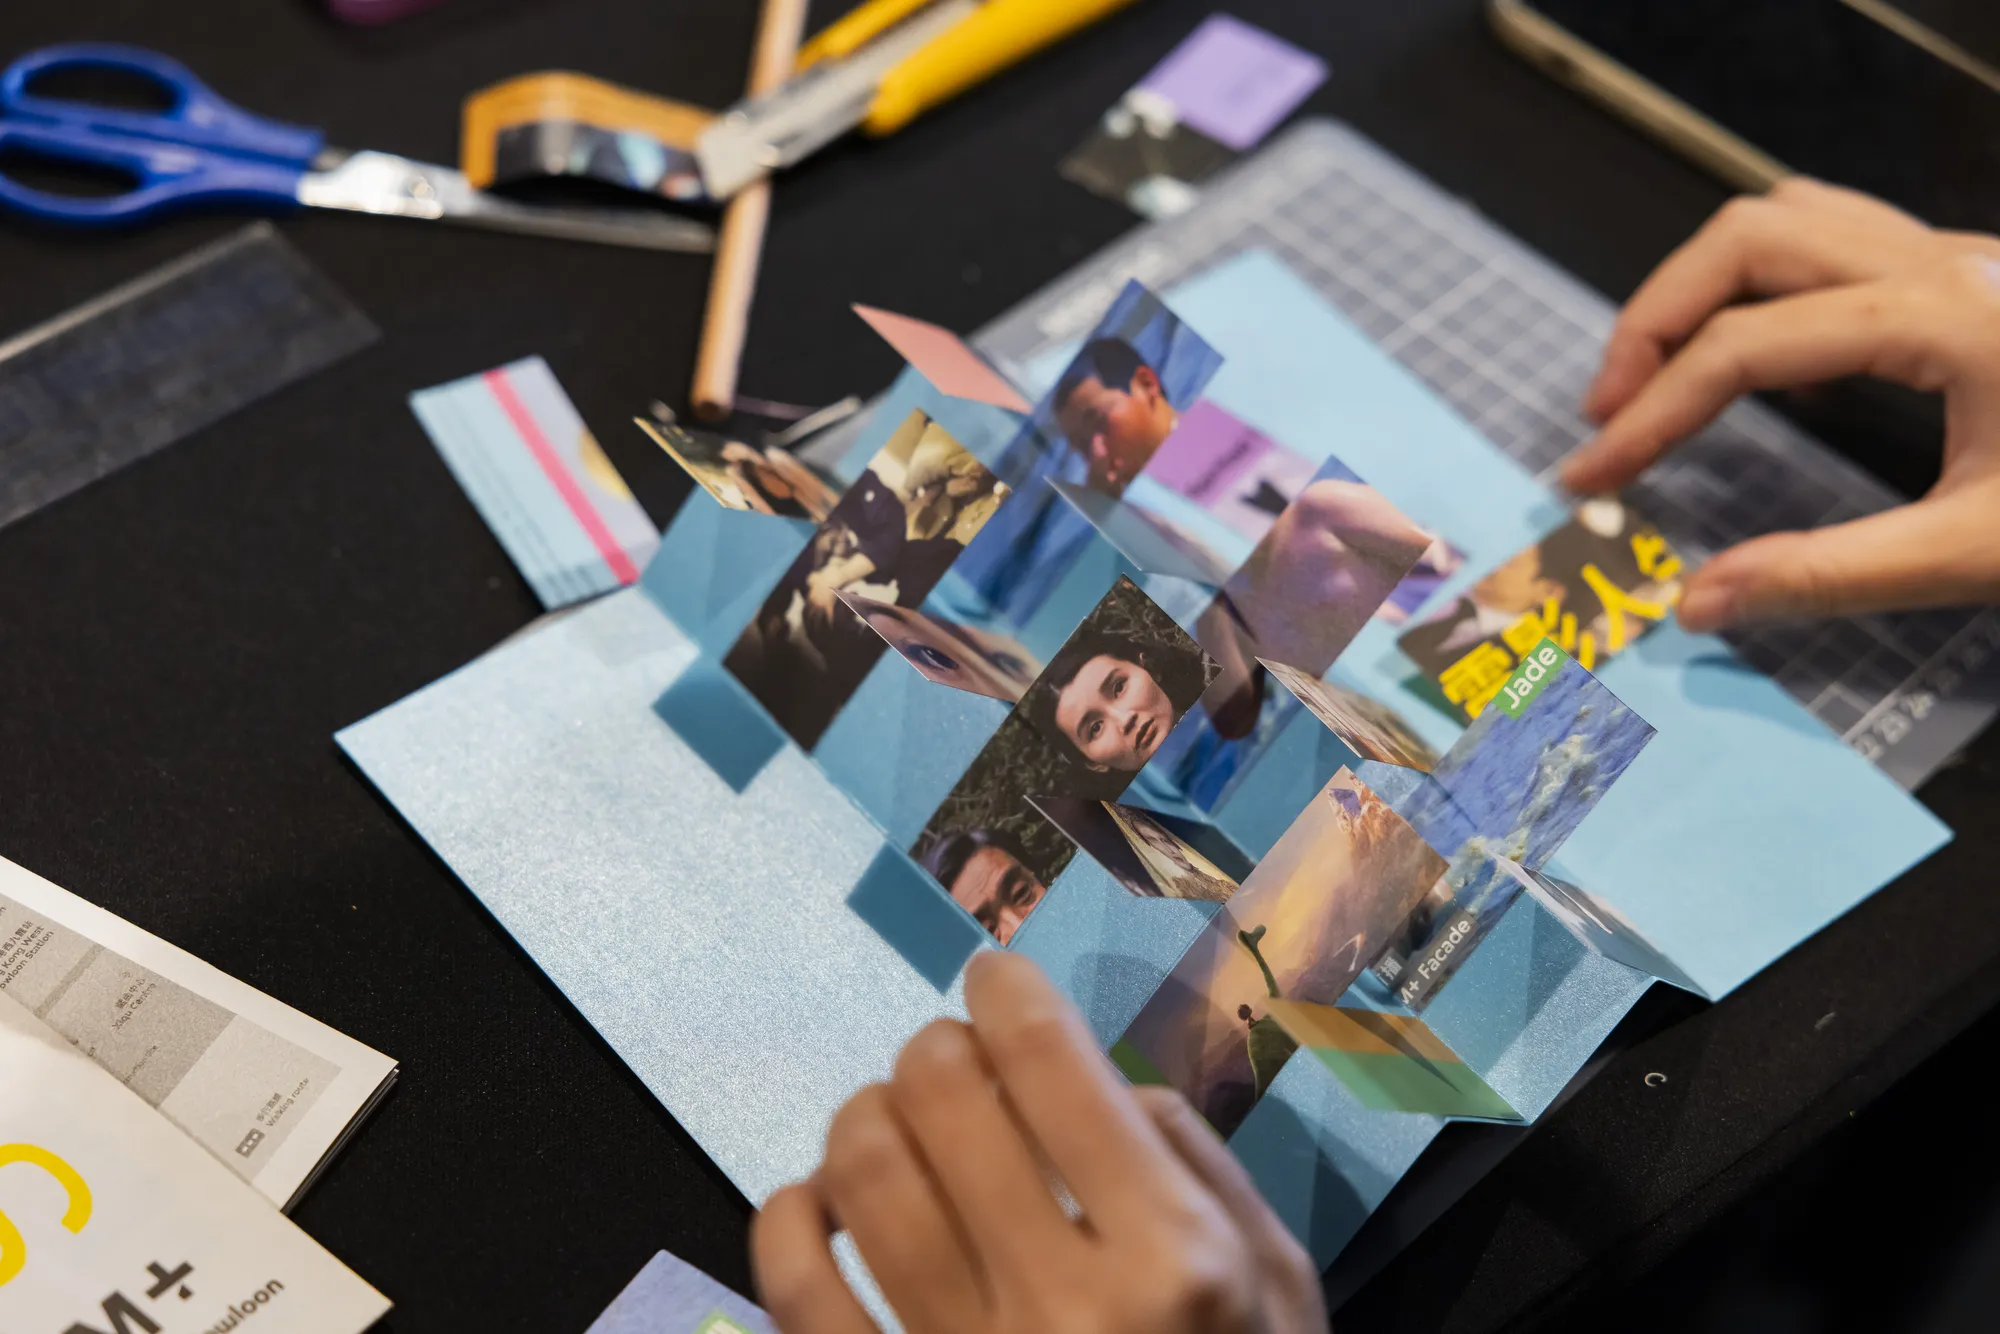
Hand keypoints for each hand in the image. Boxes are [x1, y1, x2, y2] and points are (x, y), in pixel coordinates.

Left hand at [751, 953, 1327, 1333]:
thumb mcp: (1281, 1288)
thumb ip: (1200, 1167)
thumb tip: (1099, 1083)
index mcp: (1170, 1255)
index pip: (1053, 1062)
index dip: (1008, 991)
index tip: (994, 979)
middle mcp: (1061, 1302)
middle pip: (942, 1095)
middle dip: (937, 1047)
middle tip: (951, 1058)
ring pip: (861, 1173)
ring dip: (863, 1115)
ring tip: (889, 1122)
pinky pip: (797, 1294)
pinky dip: (787, 1220)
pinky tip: (815, 1203)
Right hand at [1561, 177, 1999, 630]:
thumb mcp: (1982, 555)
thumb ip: (1829, 577)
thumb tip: (1696, 605)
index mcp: (1942, 320)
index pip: (1744, 347)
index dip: (1648, 414)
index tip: (1588, 477)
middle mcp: (1946, 261)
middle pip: (1750, 236)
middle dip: (1657, 318)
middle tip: (1611, 413)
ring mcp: (1965, 255)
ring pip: (1795, 215)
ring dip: (1707, 284)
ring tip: (1664, 375)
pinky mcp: (1977, 275)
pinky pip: (1840, 240)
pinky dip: (1768, 284)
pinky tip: (1764, 364)